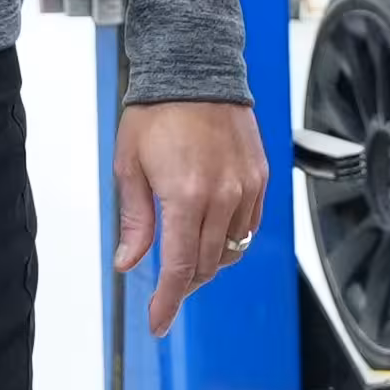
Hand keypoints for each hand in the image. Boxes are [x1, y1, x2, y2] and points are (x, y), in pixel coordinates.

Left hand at [113, 101, 267, 335]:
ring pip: (232, 249)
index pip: (181, 268)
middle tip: (166, 288)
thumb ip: (135, 220)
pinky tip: (211, 233)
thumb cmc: (157, 111)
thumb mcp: (130, 166)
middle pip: (208, 265)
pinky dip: (230, 239)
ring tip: (187, 258)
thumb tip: (129, 262)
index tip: (159, 322)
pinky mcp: (260, 177)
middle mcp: (223, 196)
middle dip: (185, 284)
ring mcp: (246, 187)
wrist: (195, 68)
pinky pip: (249, 225)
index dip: (168, 302)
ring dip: (209, 263)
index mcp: (186, 196)